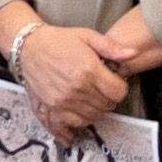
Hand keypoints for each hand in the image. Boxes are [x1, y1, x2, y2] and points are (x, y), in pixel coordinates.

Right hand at [16, 21, 129, 137]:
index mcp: (89, 71)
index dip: (119, 88)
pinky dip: (77, 124)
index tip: (113, 82)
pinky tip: (78, 119)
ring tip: (89, 99)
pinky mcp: (51, 109)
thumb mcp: (87, 36)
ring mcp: (63, 102)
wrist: (28, 47)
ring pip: (92, 117)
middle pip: (106, 106)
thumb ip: (111, 47)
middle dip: (108, 99)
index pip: (118, 93)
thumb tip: (133, 54)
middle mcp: (77, 89)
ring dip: (95, 111)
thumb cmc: (58, 41)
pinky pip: (70, 125)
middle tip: (101, 90)